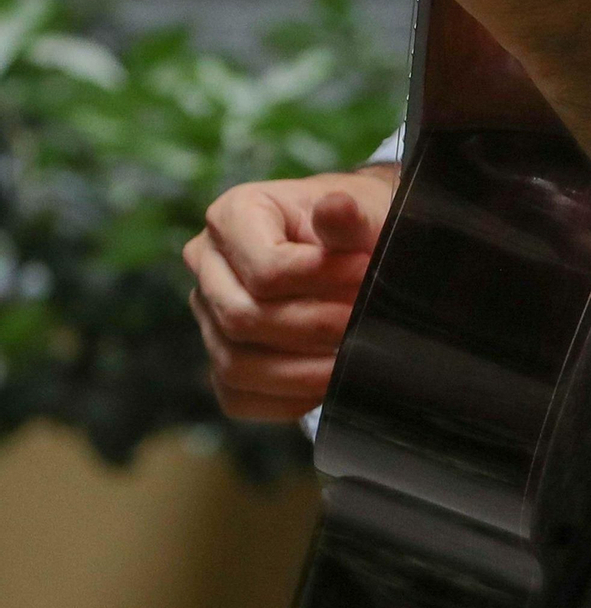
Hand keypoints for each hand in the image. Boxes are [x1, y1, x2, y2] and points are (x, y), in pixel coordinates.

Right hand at [183, 167, 398, 420]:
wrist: (356, 250)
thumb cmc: (356, 226)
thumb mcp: (361, 212)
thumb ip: (347, 217)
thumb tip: (337, 209)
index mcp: (233, 215)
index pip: (264, 268)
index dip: (320, 280)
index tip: (366, 274)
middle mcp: (207, 264)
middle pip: (244, 318)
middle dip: (314, 328)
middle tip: (365, 323)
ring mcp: (208, 314)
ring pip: (237, 365)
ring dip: (304, 371)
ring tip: (354, 356)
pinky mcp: (221, 356)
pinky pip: (239, 395)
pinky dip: (288, 398)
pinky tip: (330, 382)